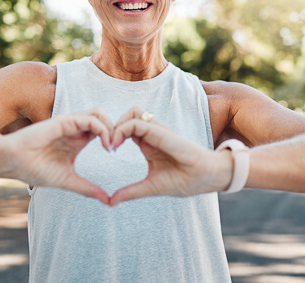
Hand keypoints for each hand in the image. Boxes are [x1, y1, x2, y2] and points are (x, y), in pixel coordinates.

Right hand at [5, 108, 112, 204]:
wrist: (13, 162)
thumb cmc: (35, 169)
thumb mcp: (68, 180)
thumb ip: (88, 188)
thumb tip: (108, 201)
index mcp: (78, 140)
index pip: (103, 130)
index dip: (114, 138)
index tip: (117, 155)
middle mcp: (76, 129)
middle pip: (104, 118)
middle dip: (116, 130)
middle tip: (118, 148)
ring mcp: (71, 123)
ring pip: (99, 113)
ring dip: (111, 127)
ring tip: (111, 146)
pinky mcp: (65, 121)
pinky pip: (90, 119)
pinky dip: (102, 129)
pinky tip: (104, 145)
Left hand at [110, 107, 232, 205]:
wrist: (207, 178)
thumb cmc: (184, 180)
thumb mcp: (150, 187)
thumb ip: (131, 192)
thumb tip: (110, 202)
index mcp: (148, 144)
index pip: (126, 128)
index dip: (113, 135)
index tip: (107, 151)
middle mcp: (151, 134)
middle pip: (128, 115)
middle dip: (113, 126)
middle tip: (106, 145)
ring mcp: (157, 131)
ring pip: (132, 112)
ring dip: (118, 123)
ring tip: (112, 143)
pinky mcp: (161, 132)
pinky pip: (138, 122)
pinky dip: (123, 129)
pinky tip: (117, 144)